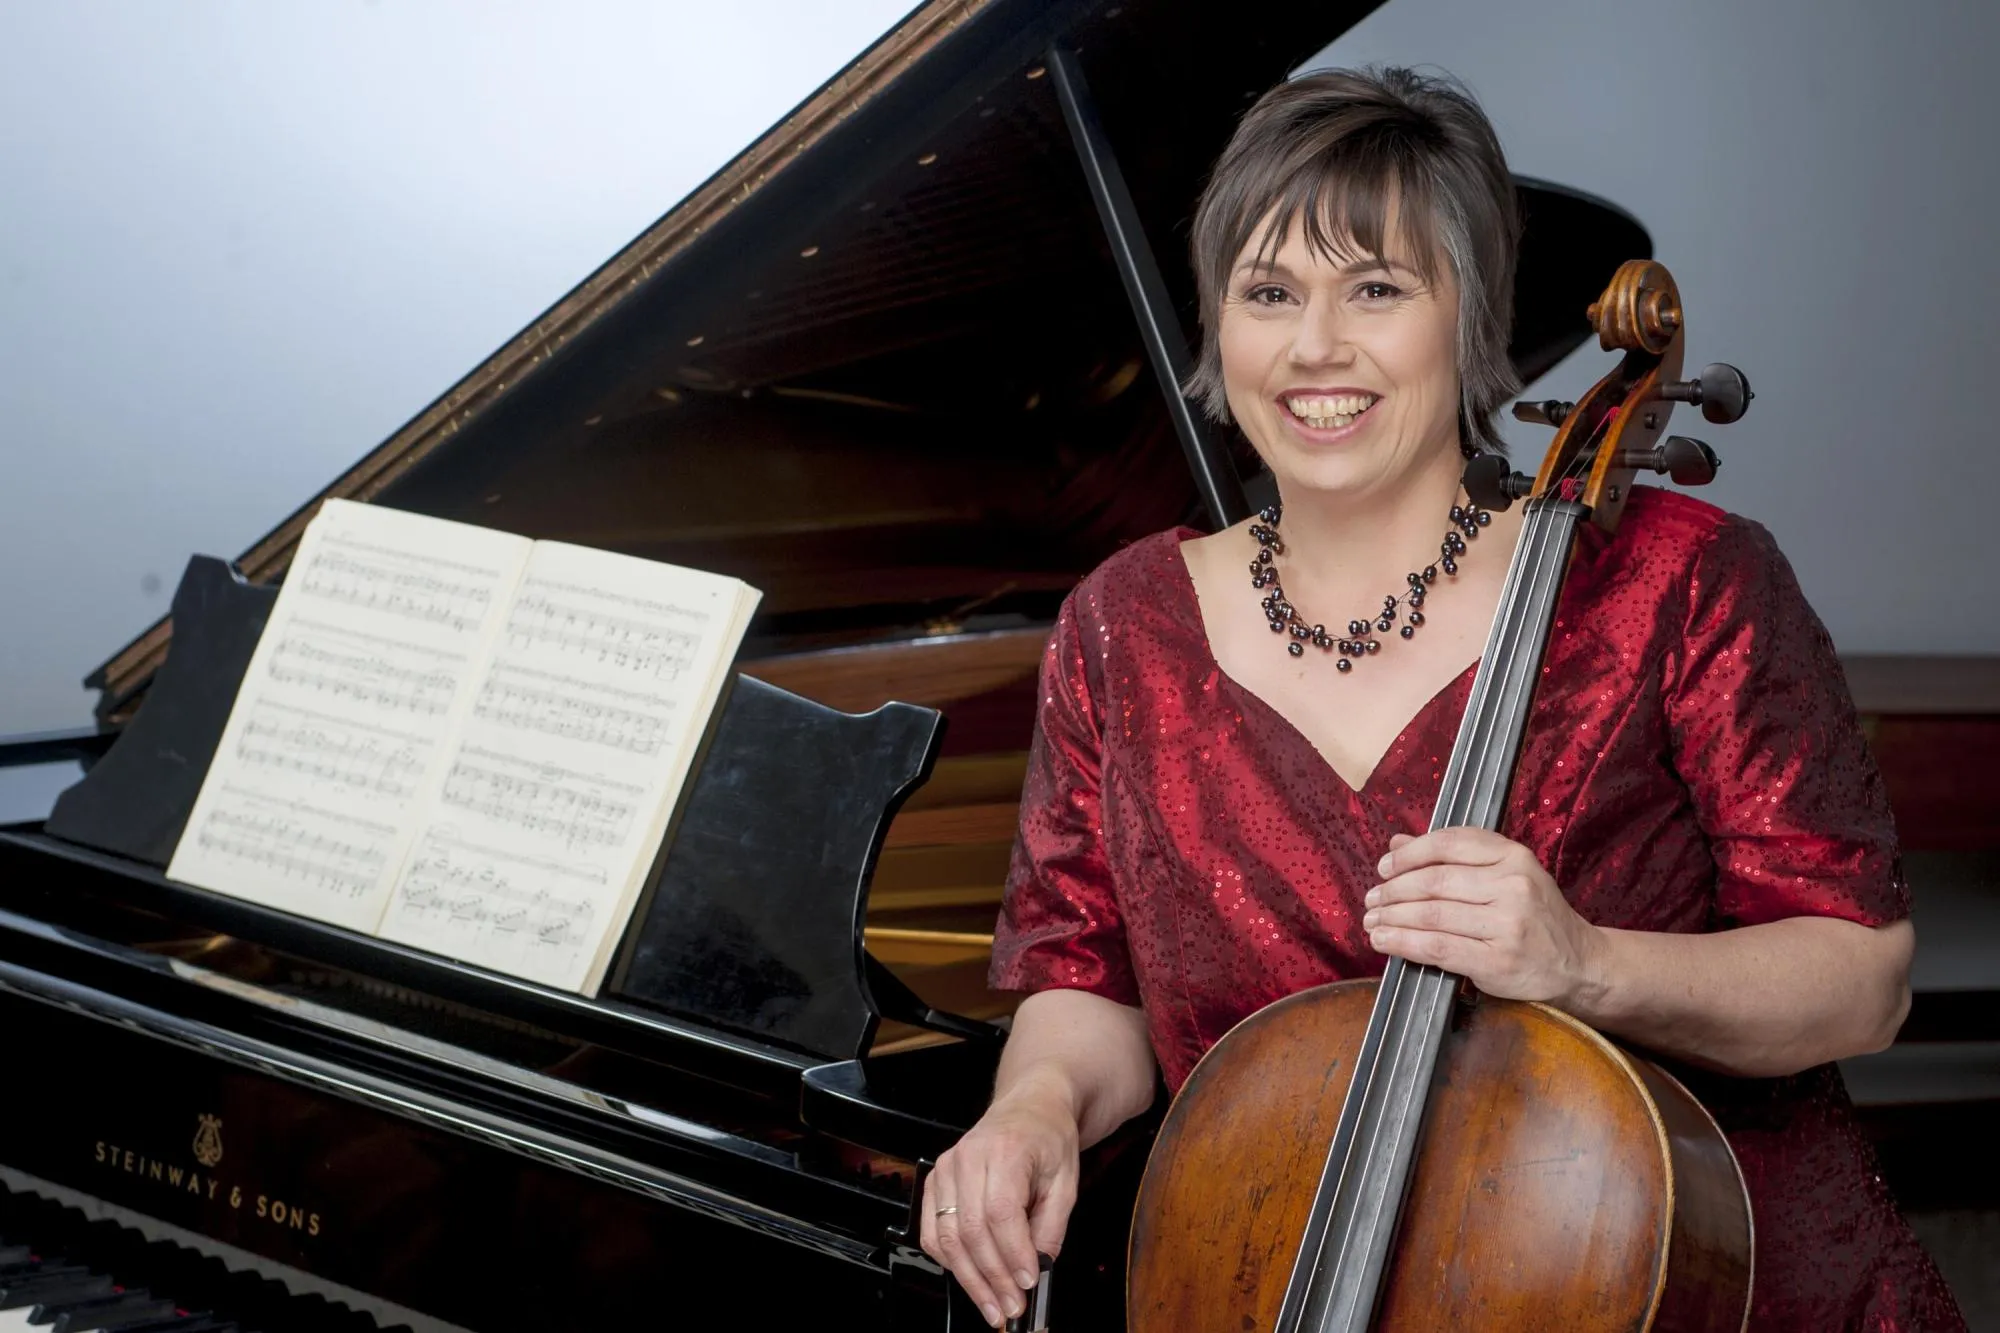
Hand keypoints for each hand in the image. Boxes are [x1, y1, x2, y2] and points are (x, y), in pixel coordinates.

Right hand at [920, 1075, 1079, 1326]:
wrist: (1029, 1107)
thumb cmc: (1049, 1140)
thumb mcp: (1066, 1181)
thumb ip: (1051, 1227)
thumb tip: (1036, 1269)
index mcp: (1006, 1151)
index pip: (1001, 1212)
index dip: (1012, 1254)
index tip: (1027, 1283)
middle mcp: (968, 1158)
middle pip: (970, 1229)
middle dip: (992, 1277)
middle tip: (1011, 1307)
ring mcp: (946, 1169)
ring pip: (947, 1236)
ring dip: (970, 1279)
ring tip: (993, 1306)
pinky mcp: (935, 1181)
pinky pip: (931, 1231)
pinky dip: (949, 1261)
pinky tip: (971, 1277)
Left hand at [1363, 827, 1603, 1006]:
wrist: (1579, 963)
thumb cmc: (1536, 916)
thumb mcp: (1506, 875)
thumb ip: (1454, 856)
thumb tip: (1397, 843)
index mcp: (1514, 857)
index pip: (1449, 843)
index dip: (1408, 855)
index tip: (1384, 867)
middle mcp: (1513, 886)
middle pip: (1435, 880)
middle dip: (1393, 890)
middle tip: (1372, 899)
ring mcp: (1507, 925)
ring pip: (1432, 914)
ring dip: (1392, 917)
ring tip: (1372, 921)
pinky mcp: (1497, 961)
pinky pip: (1438, 947)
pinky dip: (1404, 943)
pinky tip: (1385, 941)